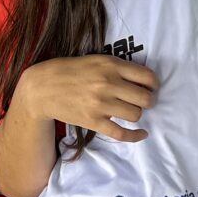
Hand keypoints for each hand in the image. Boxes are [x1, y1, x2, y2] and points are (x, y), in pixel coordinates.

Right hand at [13, 55, 158, 142]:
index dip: (154, 84)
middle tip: (144, 102)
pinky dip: (136, 136)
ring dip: (137, 114)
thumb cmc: (69, 71)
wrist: (43, 88)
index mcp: (110, 65)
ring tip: (130, 111)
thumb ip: (117, 67)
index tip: (152, 88)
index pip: (147, 76)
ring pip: (136, 115)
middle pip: (145, 99)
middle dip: (149, 101)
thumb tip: (142, 79)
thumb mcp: (95, 60)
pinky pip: (122, 133)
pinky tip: (142, 134)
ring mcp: (101, 104)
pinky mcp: (93, 121)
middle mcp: (108, 83)